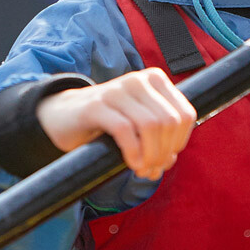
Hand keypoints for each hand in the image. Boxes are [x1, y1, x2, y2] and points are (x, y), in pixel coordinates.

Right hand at [35, 69, 195, 180]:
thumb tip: (170, 159)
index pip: (184, 114)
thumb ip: (158, 136)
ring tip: (142, 170)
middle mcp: (137, 80)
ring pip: (151, 125)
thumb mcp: (138, 121)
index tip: (166, 158)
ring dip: (151, 155)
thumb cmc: (107, 120)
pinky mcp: (95, 105)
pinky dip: (133, 152)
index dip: (179, 142)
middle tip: (152, 170)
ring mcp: (116, 90)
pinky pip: (125, 130)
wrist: (65, 115)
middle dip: (164, 152)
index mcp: (154, 80)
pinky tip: (131, 164)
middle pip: (169, 121)